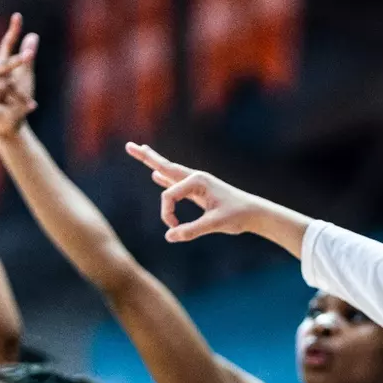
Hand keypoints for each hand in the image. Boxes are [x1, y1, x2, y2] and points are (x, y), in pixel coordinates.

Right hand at [0, 12, 38, 141]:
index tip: (18, 16)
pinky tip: (9, 107)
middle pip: (3, 62)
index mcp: (2, 66)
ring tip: (23, 102)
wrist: (11, 126)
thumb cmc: (17, 103)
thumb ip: (27, 59)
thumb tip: (33, 36)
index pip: (6, 45)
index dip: (12, 31)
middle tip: (28, 57)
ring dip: (15, 93)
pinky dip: (7, 102)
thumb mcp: (25, 79)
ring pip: (0, 81)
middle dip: (16, 61)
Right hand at [125, 143, 266, 242]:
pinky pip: (176, 184)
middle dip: (146, 157)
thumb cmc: (237, 216)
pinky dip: (164, 179)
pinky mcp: (198, 192)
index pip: (169, 196)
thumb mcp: (215, 224)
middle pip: (165, 166)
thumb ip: (192, 230)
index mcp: (197, 181)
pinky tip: (156, 176)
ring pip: (170, 172)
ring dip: (154, 163)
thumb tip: (170, 236)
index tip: (175, 228)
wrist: (254, 213)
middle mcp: (195, 178)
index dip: (167, 215)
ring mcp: (196, 184)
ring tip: (141, 151)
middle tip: (128, 146)